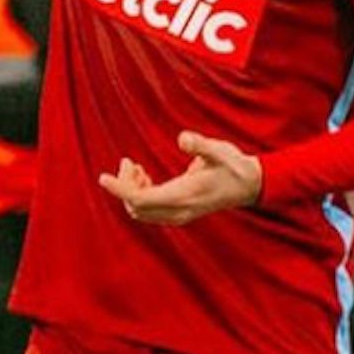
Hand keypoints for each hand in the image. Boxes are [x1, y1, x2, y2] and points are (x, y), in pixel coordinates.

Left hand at [98, 131, 262, 226]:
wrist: (250, 186)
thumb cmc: (234, 166)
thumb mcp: (220, 151)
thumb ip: (201, 145)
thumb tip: (182, 138)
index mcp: (184, 196)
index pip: (141, 200)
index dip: (120, 189)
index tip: (103, 177)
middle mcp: (178, 211)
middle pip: (136, 208)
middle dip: (125, 186)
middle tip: (127, 162)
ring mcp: (178, 215)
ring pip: (141, 211)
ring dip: (131, 191)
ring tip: (134, 166)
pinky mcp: (179, 213)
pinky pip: (150, 211)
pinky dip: (140, 194)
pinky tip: (143, 175)